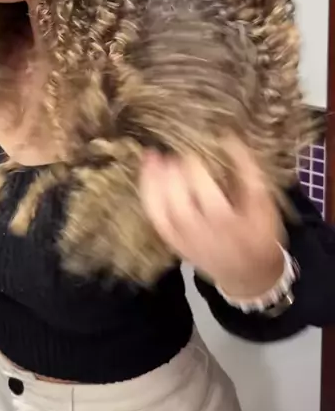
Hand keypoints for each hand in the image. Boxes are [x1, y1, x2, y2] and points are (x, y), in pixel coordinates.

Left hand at [140, 139, 285, 297]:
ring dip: (154, 183)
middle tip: (175, 154)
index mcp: (233, 228)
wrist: (248, 273)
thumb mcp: (263, 203)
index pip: (214, 204)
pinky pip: (155, 218)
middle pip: (183, 210)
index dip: (201, 175)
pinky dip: (147, 194)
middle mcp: (206, 238)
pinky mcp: (173, 241)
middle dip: (176, 179)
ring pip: (163, 215)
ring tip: (152, 156)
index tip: (197, 151)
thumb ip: (248, 171)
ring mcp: (186, 241)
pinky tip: (147, 171)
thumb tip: (229, 137)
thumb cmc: (259, 231)